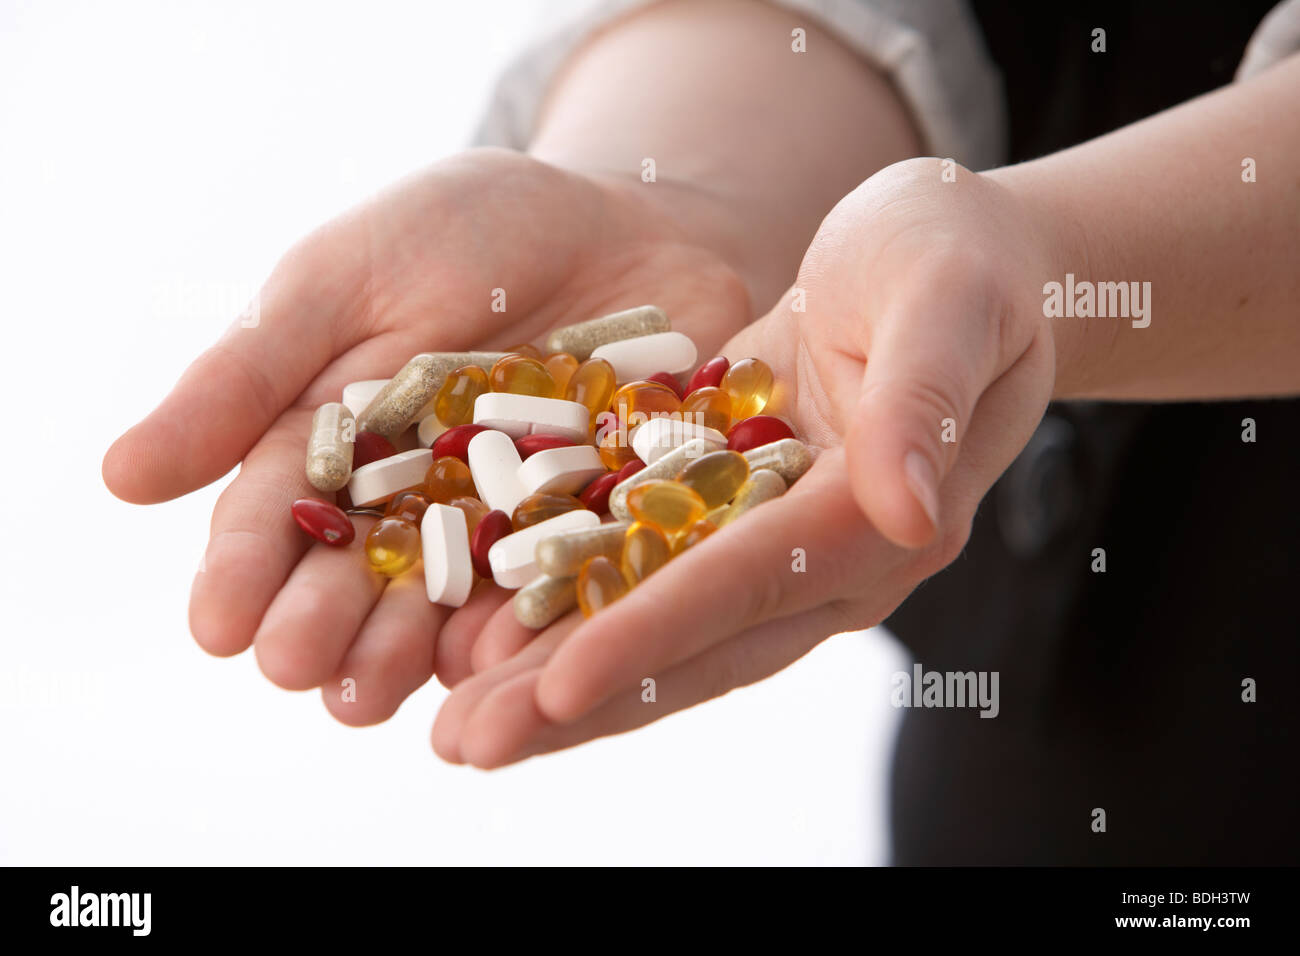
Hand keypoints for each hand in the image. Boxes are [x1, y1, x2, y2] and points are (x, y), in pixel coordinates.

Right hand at [103, 147, 753, 721]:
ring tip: (374, 693)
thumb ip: (250, 377)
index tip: (216, 626)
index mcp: (338, 445)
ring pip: (452, 604)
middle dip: (324, 623)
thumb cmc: (474, 231)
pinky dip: (533, 622)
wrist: (633, 216)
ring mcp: (507, 525)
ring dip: (412, 652)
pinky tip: (501, 659)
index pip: (278, 516)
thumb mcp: (346, 281)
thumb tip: (120, 479)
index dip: (244, 572)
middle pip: (361, 576)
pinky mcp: (597, 530)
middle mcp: (415, 503)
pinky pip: (564, 585)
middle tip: (294, 668)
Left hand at [433, 158, 1061, 765]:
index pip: (751, 584)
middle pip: (692, 643)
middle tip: (464, 745)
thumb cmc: (955, 257)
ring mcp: (773, 544)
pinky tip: (487, 634)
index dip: (656, 636)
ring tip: (457, 725)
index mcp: (875, 517)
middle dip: (577, 698)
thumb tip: (908, 514)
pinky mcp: (728, 510)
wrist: (951, 257)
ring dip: (557, 678)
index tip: (559, 688)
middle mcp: (824, 559)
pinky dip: (568, 609)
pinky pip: (641, 573)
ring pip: (659, 630)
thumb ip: (924, 404)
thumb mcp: (946, 303)